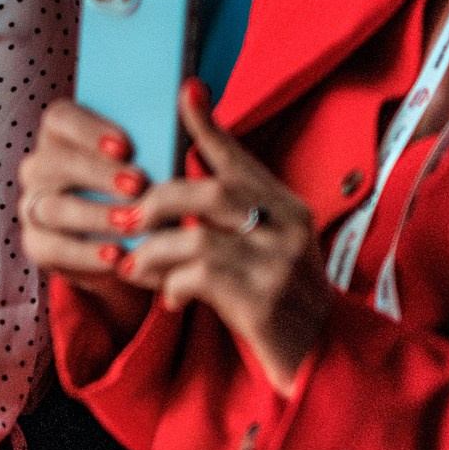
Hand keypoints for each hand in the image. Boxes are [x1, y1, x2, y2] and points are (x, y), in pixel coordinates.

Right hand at [18, 97, 156, 336]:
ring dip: (95, 215)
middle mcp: (41, 167)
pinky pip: (52, 248)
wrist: (134, 242)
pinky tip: (117, 256)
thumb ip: (165, 128)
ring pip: (54, 207)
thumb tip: (197, 89)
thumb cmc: (145, 186)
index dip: (89, 129)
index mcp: (62, 134)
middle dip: (97, 173)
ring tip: (132, 223)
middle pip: (54, 162)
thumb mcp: (155, 157)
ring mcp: (34, 206)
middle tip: (139, 185)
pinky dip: (85, 254)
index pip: (60, 119)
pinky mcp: (37, 244)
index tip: (126, 145)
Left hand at [116, 82, 330, 391]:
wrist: (319, 357)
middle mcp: (288, 227)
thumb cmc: (278, 298)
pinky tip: (172, 300)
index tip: (185, 91)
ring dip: (156, 252)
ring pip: (196, 238)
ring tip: (138, 267)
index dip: (209, 126)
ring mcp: (278, 264)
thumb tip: (180, 180)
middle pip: (211, 192)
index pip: (241, 158)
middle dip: (159, 201)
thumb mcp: (264, 247)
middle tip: (129, 217)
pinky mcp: (263, 301)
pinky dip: (173, 286)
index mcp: (287, 207)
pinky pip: (199, 279)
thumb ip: (232, 215)